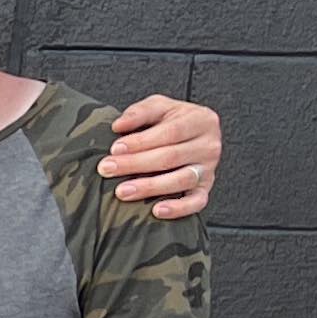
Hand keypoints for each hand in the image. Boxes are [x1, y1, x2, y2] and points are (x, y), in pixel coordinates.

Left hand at [100, 91, 220, 220]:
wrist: (192, 135)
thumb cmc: (172, 121)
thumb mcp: (158, 107)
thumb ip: (140, 112)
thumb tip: (119, 125)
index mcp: (200, 120)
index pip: (170, 132)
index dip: (141, 141)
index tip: (115, 148)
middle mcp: (209, 145)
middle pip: (171, 157)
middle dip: (135, 164)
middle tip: (108, 169)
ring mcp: (208, 169)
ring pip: (181, 180)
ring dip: (149, 187)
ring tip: (122, 191)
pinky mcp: (205, 189)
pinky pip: (196, 202)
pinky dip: (178, 209)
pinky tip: (157, 210)